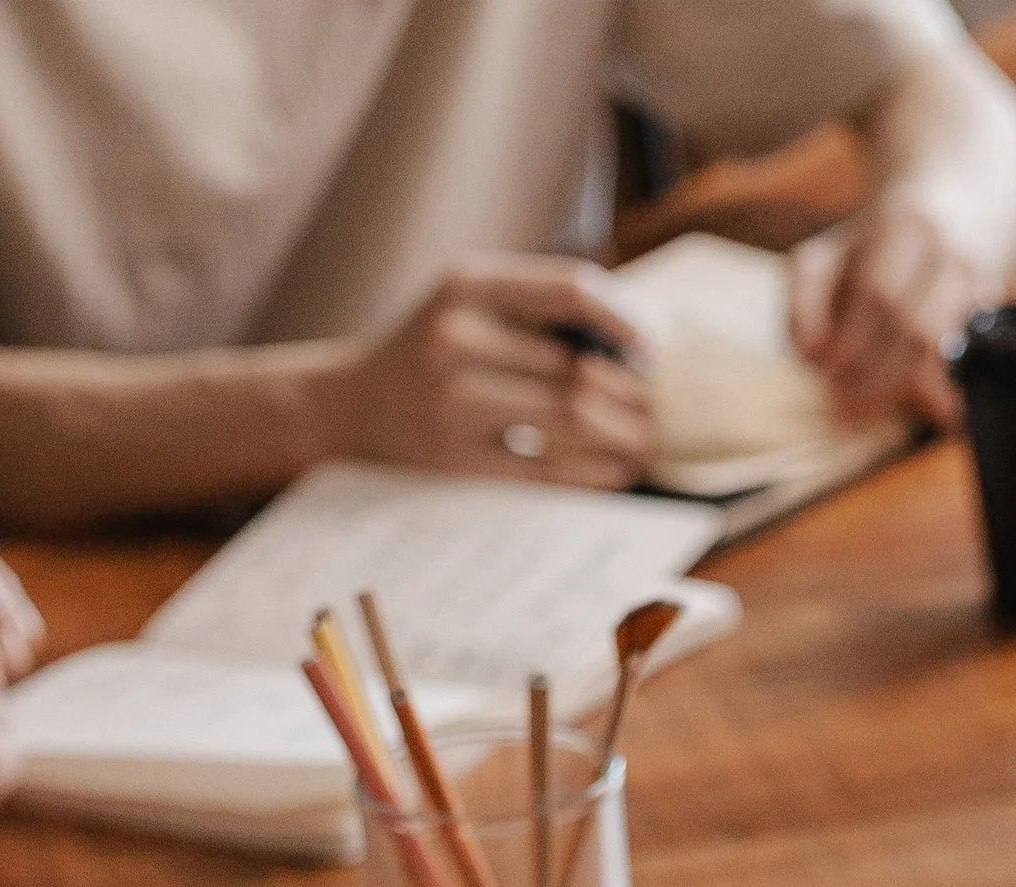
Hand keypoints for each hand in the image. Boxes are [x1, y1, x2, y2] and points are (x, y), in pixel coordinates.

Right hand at [328, 256, 656, 486]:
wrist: (352, 409)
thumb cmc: (431, 351)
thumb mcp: (469, 303)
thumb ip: (538, 308)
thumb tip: (637, 336)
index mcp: (466, 284)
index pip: (571, 290)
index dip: (623, 320)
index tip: (649, 346)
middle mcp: (457, 337)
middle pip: (579, 361)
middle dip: (633, 388)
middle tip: (662, 404)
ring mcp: (456, 402)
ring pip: (572, 415)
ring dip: (624, 433)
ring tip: (648, 439)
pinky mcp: (459, 461)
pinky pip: (549, 472)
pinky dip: (597, 473)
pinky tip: (619, 471)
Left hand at [790, 200, 975, 429]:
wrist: (954, 215)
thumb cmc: (876, 249)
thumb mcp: (829, 256)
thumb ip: (805, 300)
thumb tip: (807, 357)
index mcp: (908, 228)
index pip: (880, 293)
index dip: (851, 342)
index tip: (825, 377)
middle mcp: (952, 255)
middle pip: (915, 328)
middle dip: (875, 376)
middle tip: (844, 410)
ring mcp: (982, 288)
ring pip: (946, 351)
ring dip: (906, 389)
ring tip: (874, 411)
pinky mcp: (995, 321)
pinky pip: (972, 368)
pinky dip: (946, 396)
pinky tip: (926, 414)